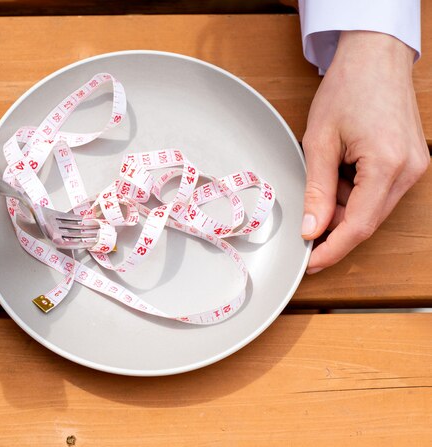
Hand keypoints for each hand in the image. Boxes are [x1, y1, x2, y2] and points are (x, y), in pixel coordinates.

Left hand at [302, 31, 428, 273]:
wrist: (374, 56)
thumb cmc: (348, 89)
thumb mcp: (319, 142)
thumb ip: (316, 190)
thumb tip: (311, 228)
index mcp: (387, 165)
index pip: (359, 226)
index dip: (332, 249)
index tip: (310, 263)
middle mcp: (408, 170)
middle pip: (368, 220)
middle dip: (334, 229)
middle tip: (304, 227)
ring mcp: (413, 166)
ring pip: (372, 208)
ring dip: (343, 207)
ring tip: (322, 181)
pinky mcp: (409, 161)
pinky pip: (379, 192)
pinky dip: (354, 193)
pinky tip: (337, 175)